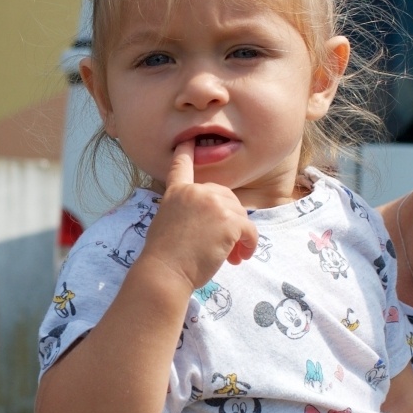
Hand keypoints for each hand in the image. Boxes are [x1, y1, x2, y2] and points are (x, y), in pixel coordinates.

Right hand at [140, 141, 259, 291]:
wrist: (166, 271)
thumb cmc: (164, 257)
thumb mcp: (168, 223)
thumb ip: (186, 212)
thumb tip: (207, 223)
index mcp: (176, 192)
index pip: (181, 166)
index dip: (185, 152)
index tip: (188, 141)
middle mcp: (195, 192)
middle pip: (225, 197)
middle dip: (229, 220)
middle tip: (226, 246)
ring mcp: (213, 203)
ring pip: (240, 215)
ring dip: (239, 236)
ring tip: (231, 257)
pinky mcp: (229, 220)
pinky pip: (249, 230)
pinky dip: (248, 244)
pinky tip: (240, 256)